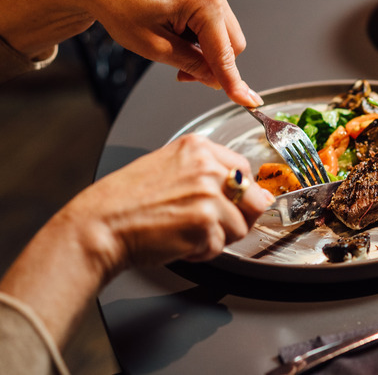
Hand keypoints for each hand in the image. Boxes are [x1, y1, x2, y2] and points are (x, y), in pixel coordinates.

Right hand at [70, 134, 273, 271]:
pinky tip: (179, 241)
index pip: (244, 170)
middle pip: (255, 198)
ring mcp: (209, 194)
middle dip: (240, 217)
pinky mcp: (206, 223)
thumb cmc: (126, 201)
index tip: (230, 204)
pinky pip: (220, 247)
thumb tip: (252, 191)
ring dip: (218, 237)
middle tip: (213, 224)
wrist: (100, 225)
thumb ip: (208, 173)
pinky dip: (202, 252)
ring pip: (240, 227)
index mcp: (198, 148)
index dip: (241, 193)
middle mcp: (207, 167)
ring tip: (188, 232)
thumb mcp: (170, 167)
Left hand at [75, 0, 262, 105]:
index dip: (232, 81)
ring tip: (175, 49)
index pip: (224, 52)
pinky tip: (177, 34)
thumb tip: (214, 79)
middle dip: (214, 64)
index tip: (247, 100)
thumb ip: (192, 65)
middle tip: (185, 74)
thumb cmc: (118, 6)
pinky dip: (200, 35)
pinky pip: (213, 19)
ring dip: (206, 49)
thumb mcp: (155, 47)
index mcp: (202, 1)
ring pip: (223, 33)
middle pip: (232, 43)